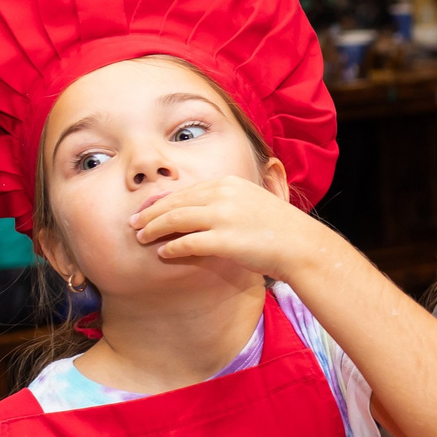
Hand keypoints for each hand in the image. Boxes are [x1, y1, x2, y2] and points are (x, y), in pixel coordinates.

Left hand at [131, 173, 330, 282]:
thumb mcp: (254, 203)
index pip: (186, 190)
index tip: (147, 210)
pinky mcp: (225, 240)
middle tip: (133, 224)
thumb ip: (228, 201)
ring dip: (154, 229)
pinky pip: (187, 242)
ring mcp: (224, 216)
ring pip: (176, 219)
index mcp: (230, 183)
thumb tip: (203, 211)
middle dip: (150, 214)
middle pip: (175, 202)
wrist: (303, 247)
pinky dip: (171, 247)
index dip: (162, 201)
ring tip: (141, 238)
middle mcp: (224, 195)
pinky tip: (163, 253)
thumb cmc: (280, 230)